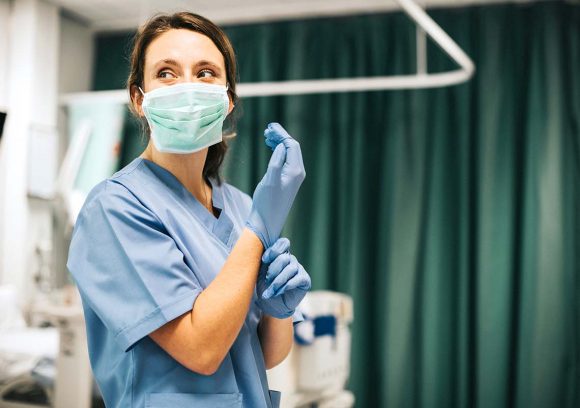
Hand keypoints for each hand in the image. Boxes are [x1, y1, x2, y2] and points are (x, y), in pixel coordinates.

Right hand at [246, 123, 305, 247]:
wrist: (266, 222)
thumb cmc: (266, 203)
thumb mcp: (269, 180)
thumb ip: (276, 162)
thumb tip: (281, 146)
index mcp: (295, 171)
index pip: (292, 145)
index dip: (281, 134)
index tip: (269, 127)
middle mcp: (298, 173)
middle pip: (292, 147)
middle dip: (280, 137)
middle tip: (267, 130)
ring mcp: (293, 177)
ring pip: (289, 153)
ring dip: (279, 143)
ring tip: (266, 136)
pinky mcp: (287, 181)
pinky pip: (286, 161)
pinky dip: (278, 152)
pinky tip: (270, 149)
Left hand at [256, 238, 310, 318]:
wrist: (271, 305)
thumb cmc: (265, 287)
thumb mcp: (261, 272)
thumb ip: (264, 261)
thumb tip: (262, 252)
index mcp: (280, 254)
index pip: (283, 243)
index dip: (274, 250)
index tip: (264, 260)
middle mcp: (291, 259)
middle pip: (284, 257)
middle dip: (273, 270)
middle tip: (267, 280)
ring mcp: (299, 269)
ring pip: (290, 269)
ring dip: (277, 282)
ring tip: (270, 292)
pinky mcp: (305, 280)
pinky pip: (297, 279)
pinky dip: (285, 286)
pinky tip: (278, 292)